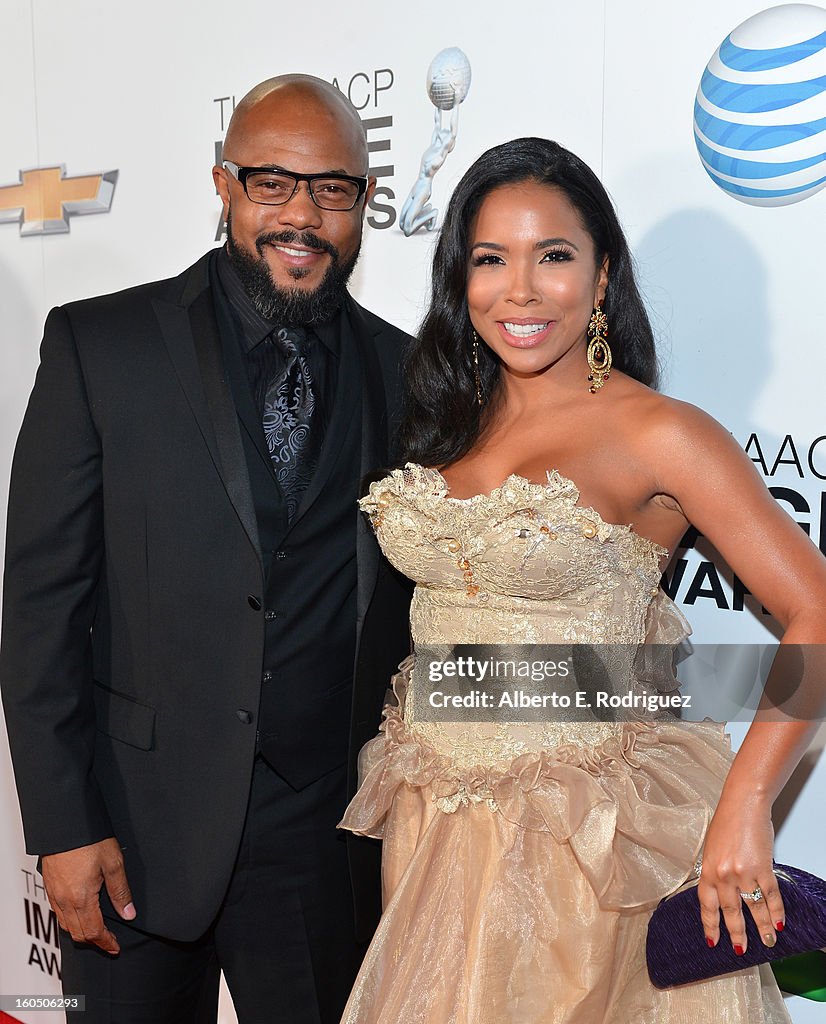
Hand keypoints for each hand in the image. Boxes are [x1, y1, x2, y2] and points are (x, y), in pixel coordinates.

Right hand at [41, 837, 135, 953]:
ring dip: (81, 932)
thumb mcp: (113, 863)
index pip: (93, 931)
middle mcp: (64, 900)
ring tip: (97, 931)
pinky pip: (57, 912)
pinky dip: (69, 920)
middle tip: (109, 942)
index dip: (106, 942)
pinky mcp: (49, 884)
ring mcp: (54, 893)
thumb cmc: (90, 839)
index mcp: (81, 898)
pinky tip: (80, 913)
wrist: (66, 821)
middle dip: (94, 941)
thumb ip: (121, 891)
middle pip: (77, 933)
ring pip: (65, 925)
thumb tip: (129, 914)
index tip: (115, 947)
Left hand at [697, 795, 784, 954]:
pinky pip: (770, 896)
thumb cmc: (727, 822)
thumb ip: (715, 871)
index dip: (710, 924)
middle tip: (740, 950)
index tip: (712, 940)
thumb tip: (721, 892)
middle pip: (730, 911)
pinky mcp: (762, 868)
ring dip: (762, 928)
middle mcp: (723, 874)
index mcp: (707, 869)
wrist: (743, 804)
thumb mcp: (711, 849)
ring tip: (767, 941)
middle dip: (736, 934)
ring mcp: (743, 873)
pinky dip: (776, 911)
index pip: (706, 905)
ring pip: (754, 908)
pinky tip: (779, 922)